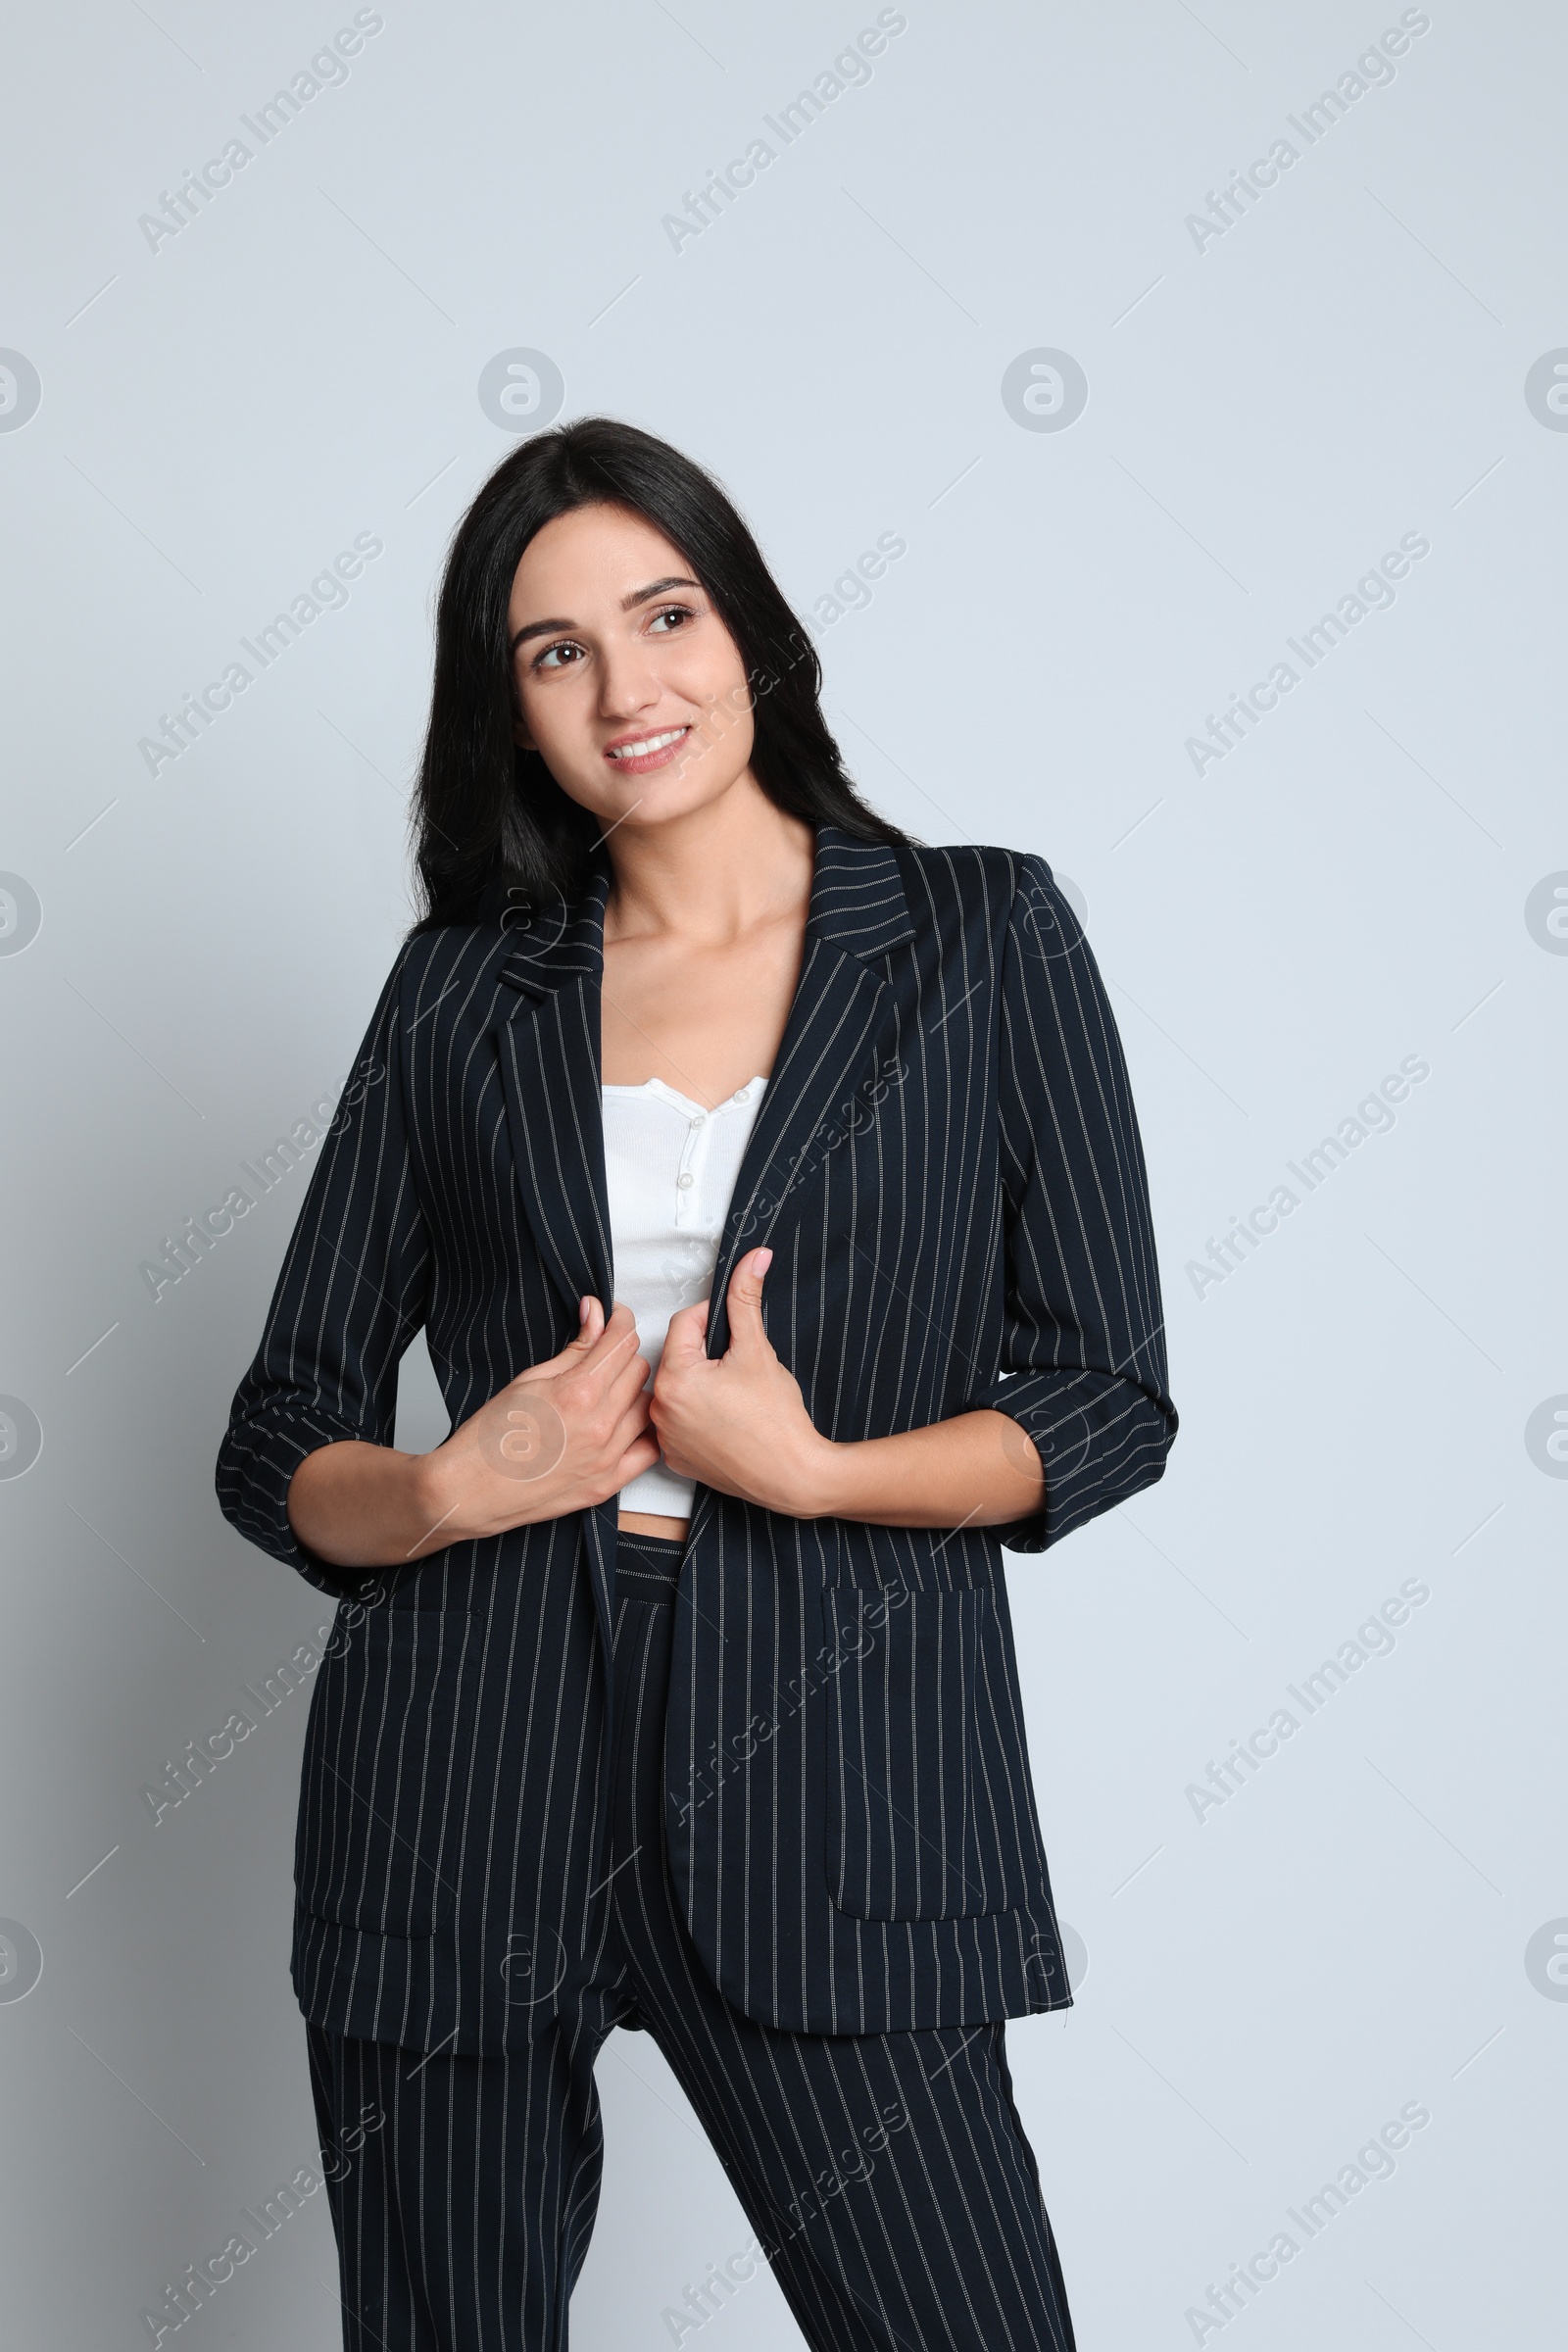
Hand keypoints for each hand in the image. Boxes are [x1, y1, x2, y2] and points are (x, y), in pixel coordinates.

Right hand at [422, 1297, 658, 1542]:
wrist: (471, 1490)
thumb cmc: (490, 1437)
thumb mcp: (530, 1379)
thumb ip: (575, 1348)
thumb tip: (596, 1314)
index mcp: (578, 1392)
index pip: (622, 1342)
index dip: (620, 1322)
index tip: (614, 1319)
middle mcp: (599, 1425)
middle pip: (638, 1370)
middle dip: (622, 1354)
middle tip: (603, 1354)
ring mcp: (607, 1457)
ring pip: (646, 1406)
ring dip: (632, 1392)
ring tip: (608, 1391)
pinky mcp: (608, 1484)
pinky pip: (650, 1449)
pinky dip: (643, 1431)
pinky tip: (625, 1424)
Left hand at [649, 1249, 836, 1515]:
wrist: (793, 1475)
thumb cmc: (777, 1420)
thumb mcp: (758, 1350)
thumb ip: (746, 1299)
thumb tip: (752, 1258)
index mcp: (675, 1376)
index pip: (684, 1322)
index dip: (713, 1319)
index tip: (735, 1334)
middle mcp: (660, 1408)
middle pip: (677, 1357)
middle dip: (704, 1354)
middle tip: (737, 1368)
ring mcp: (665, 1437)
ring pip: (676, 1389)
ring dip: (698, 1383)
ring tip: (732, 1396)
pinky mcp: (675, 1458)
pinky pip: (678, 1422)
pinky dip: (695, 1415)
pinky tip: (724, 1420)